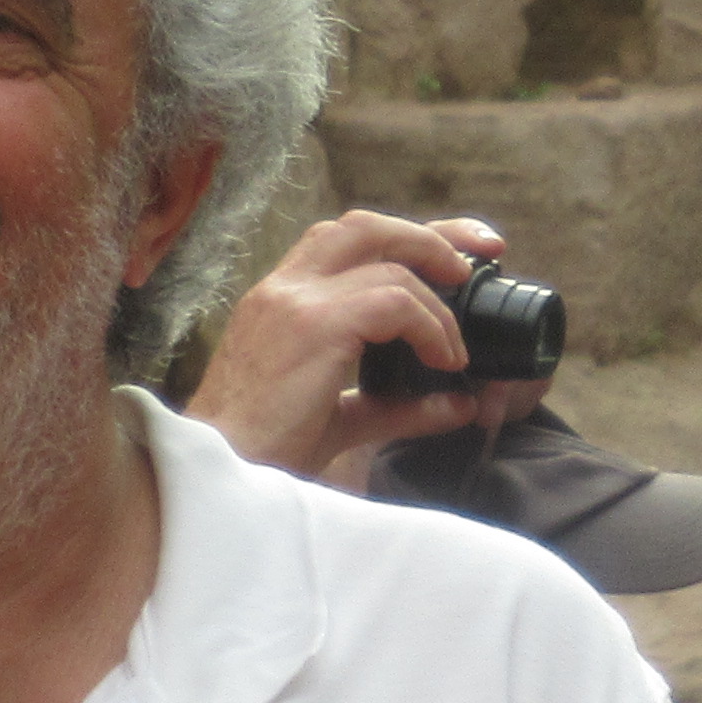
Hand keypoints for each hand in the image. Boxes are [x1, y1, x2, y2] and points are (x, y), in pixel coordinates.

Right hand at [187, 207, 548, 485]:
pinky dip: (430, 327)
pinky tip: (441, 361)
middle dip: (435, 235)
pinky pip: (393, 302)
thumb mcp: (338, 420)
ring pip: (390, 265)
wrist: (218, 477)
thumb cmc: (264, 455)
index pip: (348, 239)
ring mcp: (294, 302)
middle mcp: (283, 288)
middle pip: (368, 225)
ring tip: (454, 351)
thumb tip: (457, 403)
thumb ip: (395, 405)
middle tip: (483, 258)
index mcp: (280, 300)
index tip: (461, 256)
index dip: (408, 236)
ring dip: (437, 304)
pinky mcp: (312, 326)